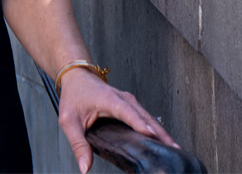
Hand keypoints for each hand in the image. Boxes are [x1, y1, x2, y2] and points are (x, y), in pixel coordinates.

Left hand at [56, 70, 177, 172]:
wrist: (77, 77)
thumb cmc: (73, 96)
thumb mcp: (68, 121)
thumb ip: (78, 144)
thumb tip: (85, 167)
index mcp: (109, 100)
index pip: (127, 112)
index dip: (139, 124)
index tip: (151, 135)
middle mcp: (124, 99)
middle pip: (145, 117)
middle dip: (160, 133)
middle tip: (172, 149)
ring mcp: (130, 102)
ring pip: (149, 118)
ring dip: (161, 132)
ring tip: (173, 148)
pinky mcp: (132, 107)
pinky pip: (147, 119)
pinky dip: (156, 130)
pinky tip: (163, 142)